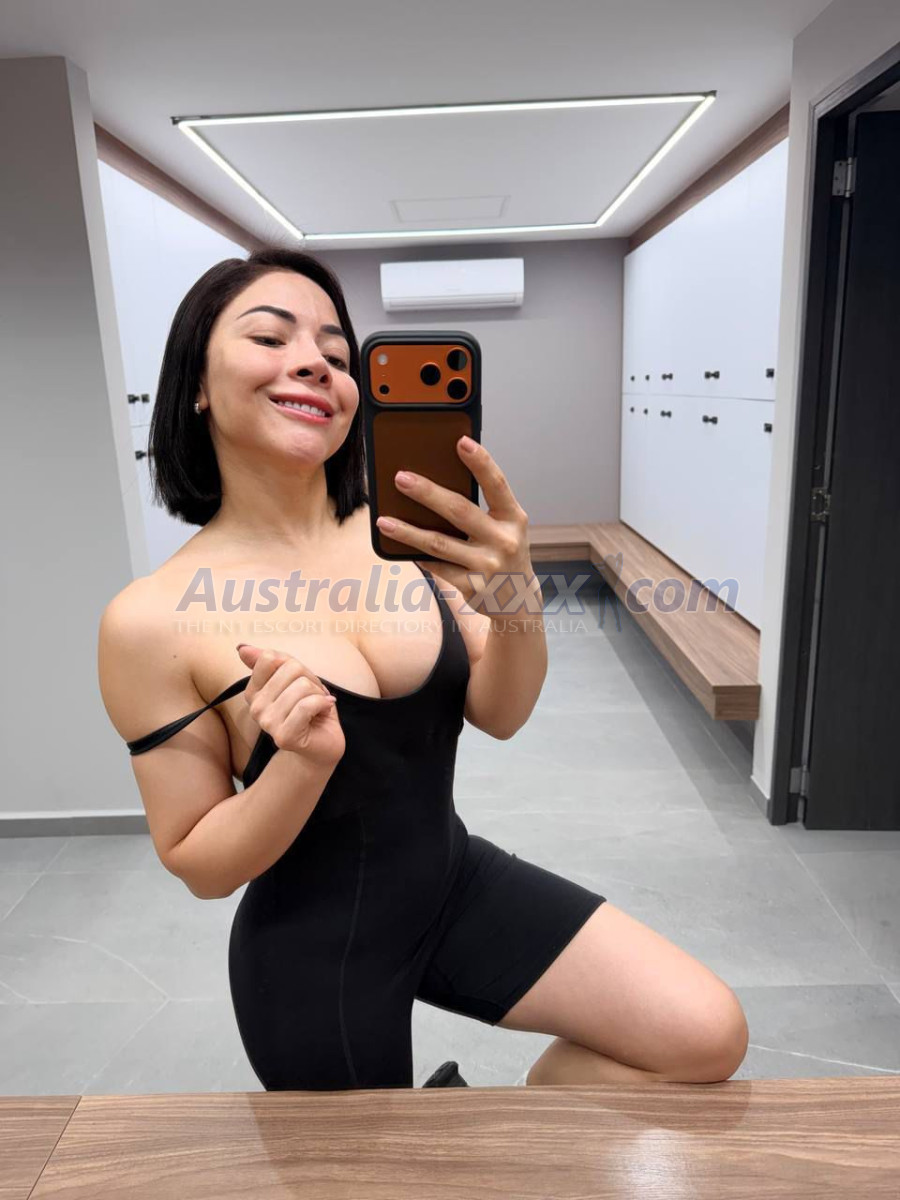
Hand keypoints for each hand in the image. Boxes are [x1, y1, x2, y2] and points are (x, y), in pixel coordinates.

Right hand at [236, 645, 344, 766]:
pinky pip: (308, 704)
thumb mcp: (294, 679)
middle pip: (291, 669)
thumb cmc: (310, 710)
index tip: (300, 682)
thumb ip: (273, 662)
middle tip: (312, 697)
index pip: (270, 657)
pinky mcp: (284, 736)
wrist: (323, 745)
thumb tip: (242, 648)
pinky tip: (323, 711)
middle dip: (311, 680)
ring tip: (317, 707)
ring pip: (302, 686)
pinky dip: (323, 704)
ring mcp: (268, 723)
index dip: (295, 666)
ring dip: (319, 694)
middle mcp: (256, 708)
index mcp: (254, 692)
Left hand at [375, 435, 535, 615]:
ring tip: (383, 520)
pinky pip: (437, 566)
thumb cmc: (504, 550)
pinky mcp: (472, 587)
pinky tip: (398, 545)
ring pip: (439, 543)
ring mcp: (488, 566)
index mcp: (513, 517)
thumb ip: (482, 507)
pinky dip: (417, 554)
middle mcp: (504, 541)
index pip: (496, 484)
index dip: (480, 462)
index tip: (461, 441)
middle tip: (400, 478)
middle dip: (427, 493)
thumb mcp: (503, 526)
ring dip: (408, 531)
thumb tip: (435, 481)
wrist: (518, 600)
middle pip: (460, 511)